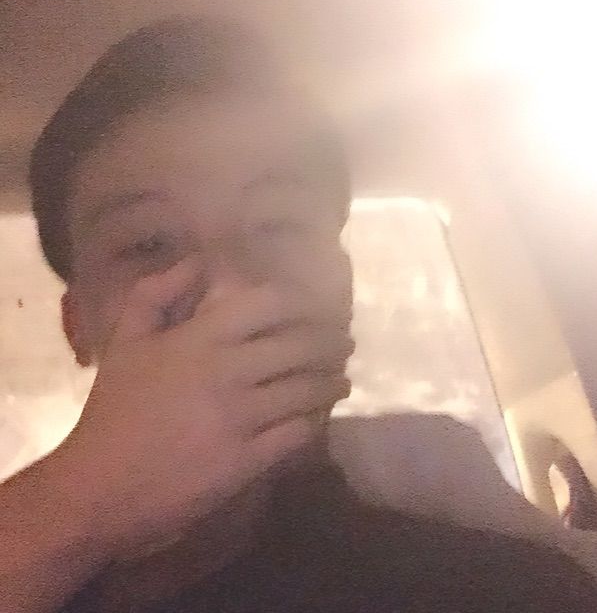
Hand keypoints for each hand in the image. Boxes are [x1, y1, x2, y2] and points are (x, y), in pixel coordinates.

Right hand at [60, 259, 352, 555]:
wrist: (100, 486)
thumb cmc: (114, 410)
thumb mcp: (124, 340)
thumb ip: (156, 293)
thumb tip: (198, 262)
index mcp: (201, 338)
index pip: (271, 303)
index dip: (302, 302)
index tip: (316, 307)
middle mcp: (229, 371)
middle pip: (302, 346)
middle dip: (332, 343)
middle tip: (344, 345)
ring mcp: (242, 417)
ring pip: (308, 389)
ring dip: (333, 382)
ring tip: (342, 380)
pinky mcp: (248, 459)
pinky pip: (299, 432)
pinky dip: (317, 420)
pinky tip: (321, 416)